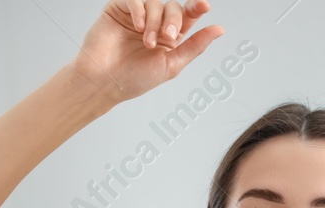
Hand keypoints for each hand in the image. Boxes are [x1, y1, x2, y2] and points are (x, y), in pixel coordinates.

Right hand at [69, 0, 224, 105]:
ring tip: (147, 41)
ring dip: (154, 21)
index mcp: (169, 35)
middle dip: (174, 20)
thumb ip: (195, 46)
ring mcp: (137, 14)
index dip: (196, 7)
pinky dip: (139, 10)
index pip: (188, 15)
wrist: (104, 82)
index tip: (204, 6)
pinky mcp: (119, 8)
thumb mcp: (171, 65)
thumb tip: (219, 29)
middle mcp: (154, 22)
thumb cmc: (134, 79)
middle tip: (167, 37)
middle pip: (173, 7)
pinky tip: (137, 27)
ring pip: (155, 3)